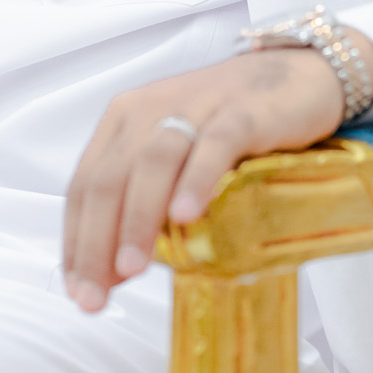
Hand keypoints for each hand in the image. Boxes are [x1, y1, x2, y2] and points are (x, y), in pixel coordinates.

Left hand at [63, 33, 372, 312]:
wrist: (296, 76)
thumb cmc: (228, 126)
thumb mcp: (175, 159)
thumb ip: (146, 203)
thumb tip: (117, 271)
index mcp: (123, 122)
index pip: (84, 185)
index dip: (76, 240)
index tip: (78, 290)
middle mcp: (149, 110)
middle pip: (108, 179)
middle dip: (95, 242)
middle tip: (94, 296)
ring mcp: (195, 108)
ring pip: (152, 163)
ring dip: (136, 219)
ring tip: (130, 269)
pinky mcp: (241, 112)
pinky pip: (214, 146)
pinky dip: (195, 180)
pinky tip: (186, 216)